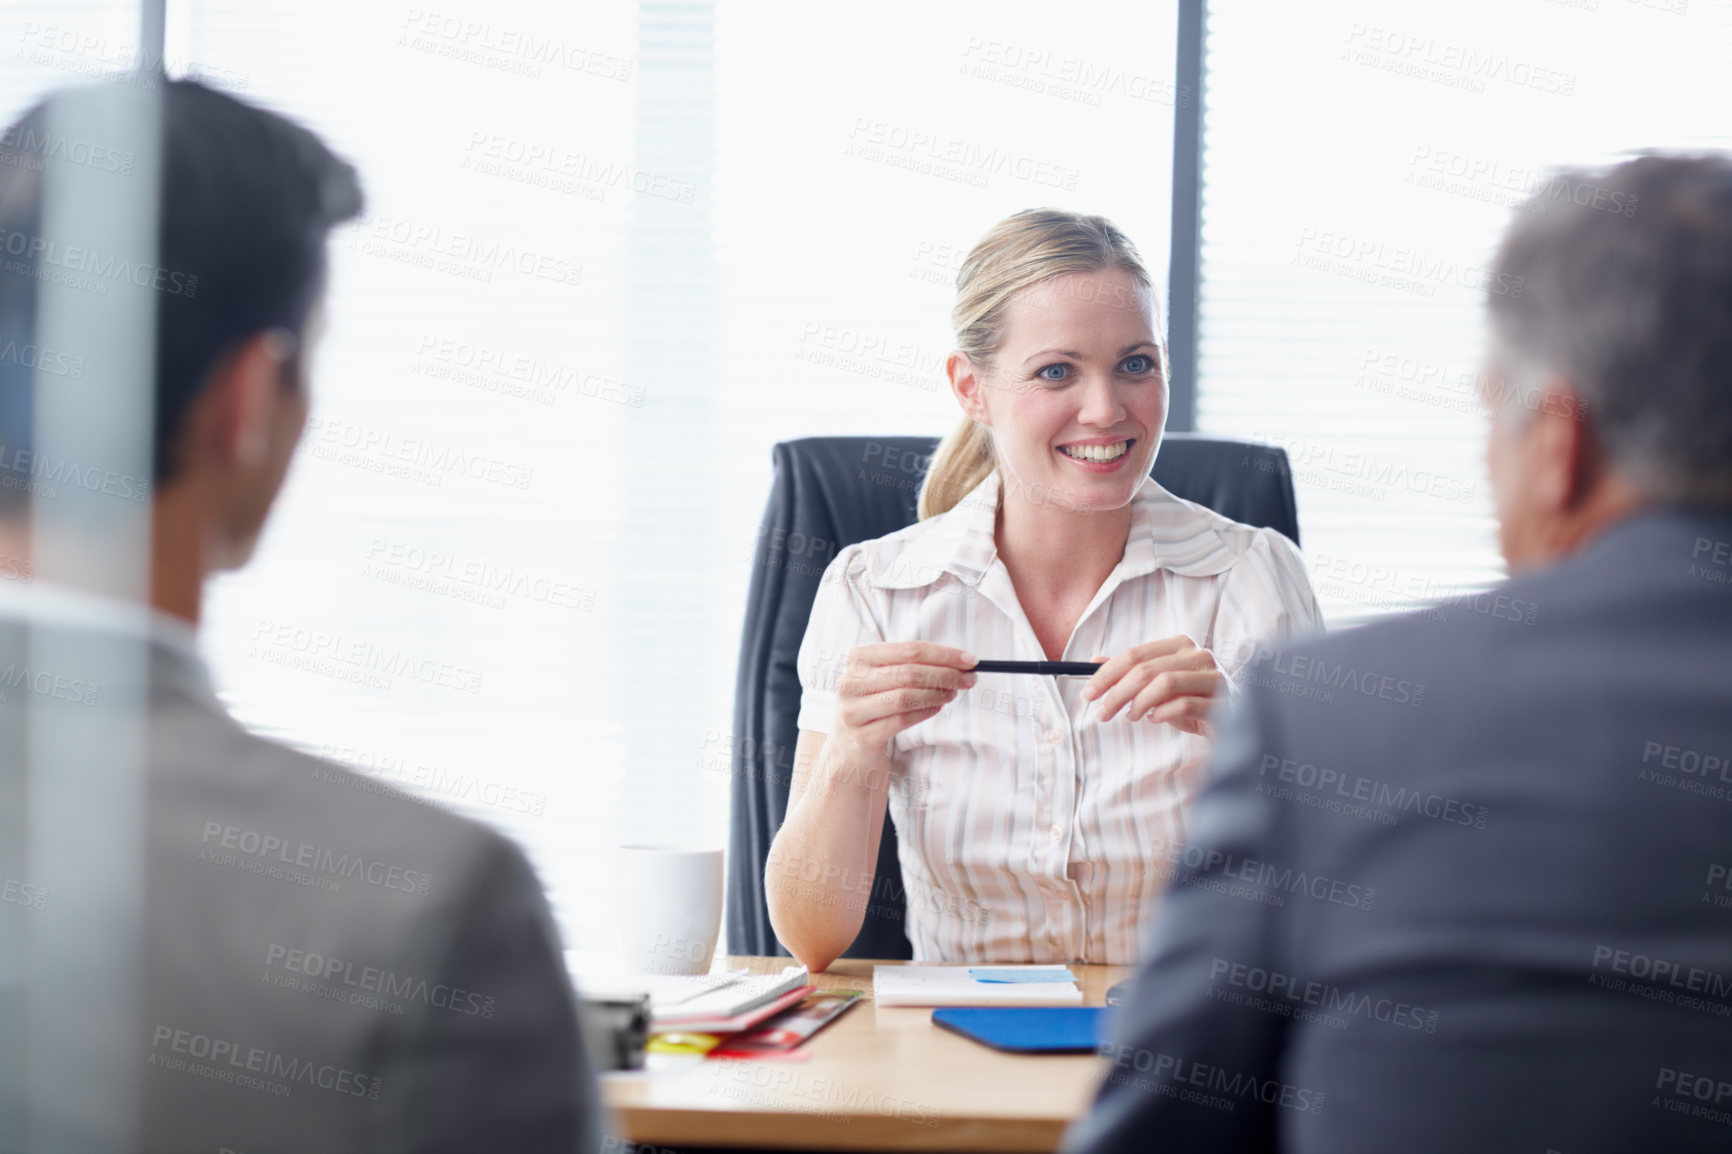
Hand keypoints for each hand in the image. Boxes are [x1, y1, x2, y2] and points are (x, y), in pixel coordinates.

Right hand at [831, 642, 976, 760]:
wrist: (849, 747)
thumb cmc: (876, 705)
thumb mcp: (886, 678)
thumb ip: (915, 666)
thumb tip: (962, 662)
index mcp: (858, 658)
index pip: (909, 650)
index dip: (943, 654)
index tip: (971, 660)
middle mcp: (851, 681)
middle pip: (909, 673)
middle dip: (946, 675)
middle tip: (969, 679)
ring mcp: (853, 710)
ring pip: (906, 697)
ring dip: (937, 694)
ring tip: (952, 694)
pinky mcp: (861, 737)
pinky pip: (902, 721)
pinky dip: (925, 713)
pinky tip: (937, 708)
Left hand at [1082, 635, 1223, 735]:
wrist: (1233, 723)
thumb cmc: (1192, 702)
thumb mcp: (1157, 687)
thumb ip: (1131, 672)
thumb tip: (1094, 662)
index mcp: (1180, 645)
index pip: (1135, 654)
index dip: (1107, 673)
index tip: (1088, 694)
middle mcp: (1199, 656)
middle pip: (1147, 669)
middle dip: (1116, 692)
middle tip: (1101, 713)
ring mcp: (1214, 678)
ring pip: (1165, 683)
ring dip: (1139, 703)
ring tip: (1130, 717)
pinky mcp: (1223, 702)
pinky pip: (1185, 704)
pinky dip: (1162, 713)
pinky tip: (1154, 720)